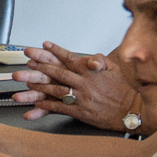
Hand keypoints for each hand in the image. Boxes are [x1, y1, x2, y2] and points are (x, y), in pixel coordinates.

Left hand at [14, 42, 138, 127]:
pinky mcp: (79, 111)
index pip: (69, 58)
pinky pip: (59, 107)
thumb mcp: (114, 69)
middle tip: (27, 63)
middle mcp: (84, 83)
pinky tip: (37, 103)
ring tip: (26, 84)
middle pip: (58, 73)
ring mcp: (80, 97)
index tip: (44, 45)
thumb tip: (91, 59)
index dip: (55, 51)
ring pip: (55, 90)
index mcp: (90, 72)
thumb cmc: (122, 90)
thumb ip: (100, 61)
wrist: (130, 110)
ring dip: (39, 87)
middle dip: (40, 67)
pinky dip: (47, 105)